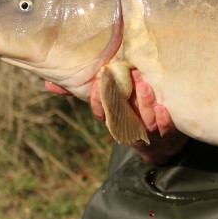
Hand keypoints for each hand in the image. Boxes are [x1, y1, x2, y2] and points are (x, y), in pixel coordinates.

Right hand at [45, 70, 188, 163]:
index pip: (102, 112)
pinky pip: (166, 131)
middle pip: (123, 116)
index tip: (97, 82)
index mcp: (115, 119)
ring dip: (144, 104)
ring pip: (145, 122)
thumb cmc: (132, 115)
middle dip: (122, 98)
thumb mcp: (110, 103)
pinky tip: (164, 108)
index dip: (98, 100)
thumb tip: (48, 83)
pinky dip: (164, 121)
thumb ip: (83, 91)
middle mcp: (130, 128)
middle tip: (126, 74)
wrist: (163, 144)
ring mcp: (149, 134)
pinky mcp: (169, 137)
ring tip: (145, 85)